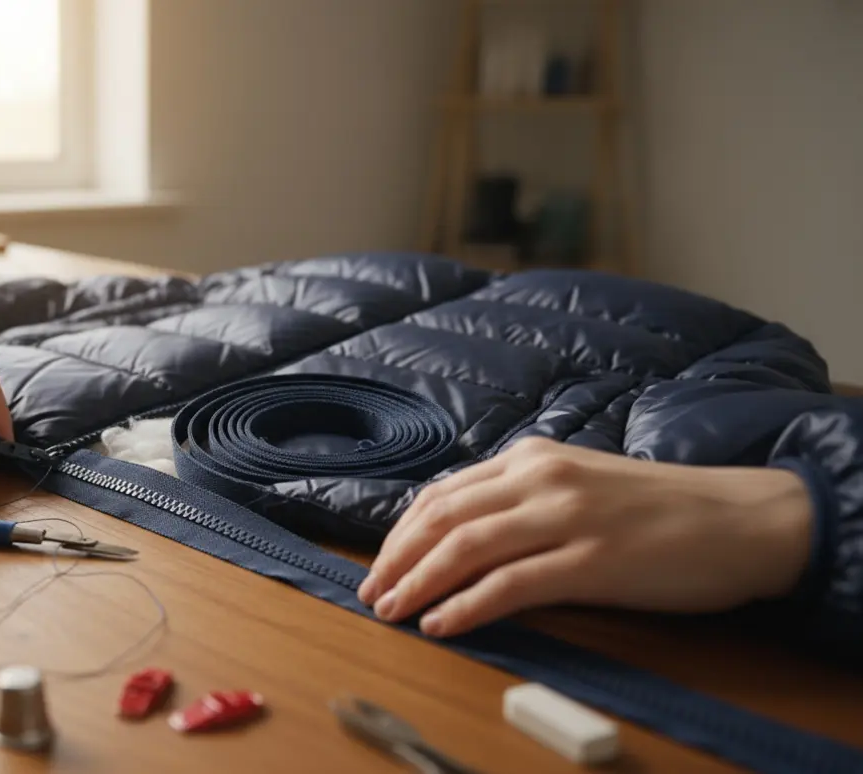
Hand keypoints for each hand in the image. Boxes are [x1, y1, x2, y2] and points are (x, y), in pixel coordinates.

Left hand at [356, 437, 814, 637]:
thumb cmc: (662, 508)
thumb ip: (524, 499)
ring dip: (418, 582)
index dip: (403, 531)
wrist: (743, 518)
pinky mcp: (592, 560)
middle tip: (371, 592)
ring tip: (391, 611)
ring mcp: (567, 517)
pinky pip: (511, 584)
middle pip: (443, 517)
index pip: (445, 492)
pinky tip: (442, 624)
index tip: (381, 562)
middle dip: (397, 557)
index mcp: (535, 457)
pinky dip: (467, 605)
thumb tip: (464, 534)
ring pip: (466, 547)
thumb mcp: (581, 485)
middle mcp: (542, 478)